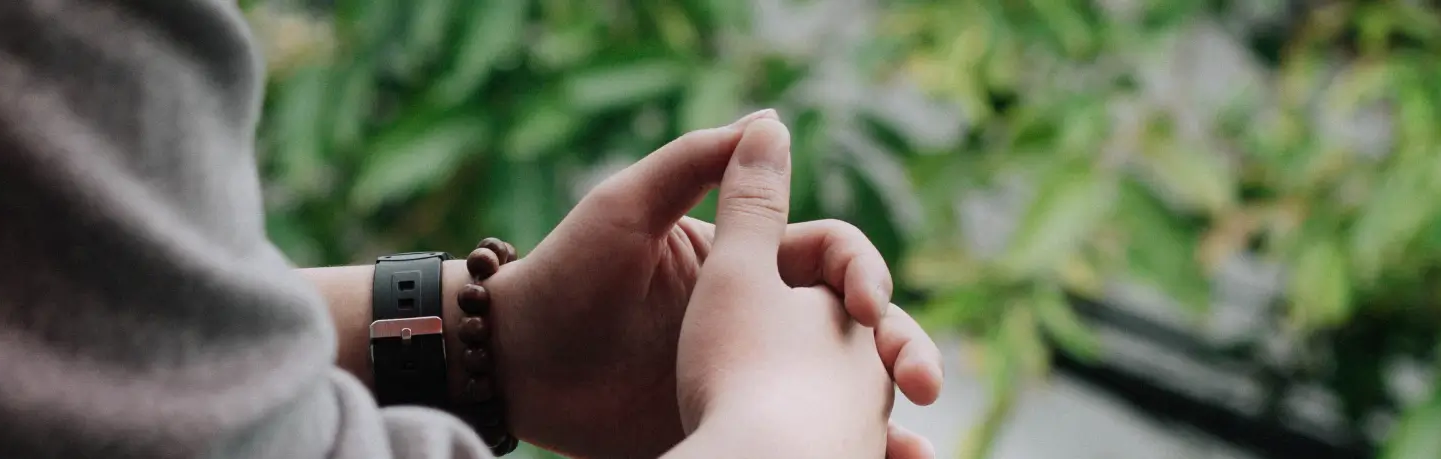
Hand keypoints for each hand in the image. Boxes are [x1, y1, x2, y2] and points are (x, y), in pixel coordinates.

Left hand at [482, 112, 941, 457]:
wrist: (517, 366)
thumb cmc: (569, 276)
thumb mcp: (629, 209)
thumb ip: (697, 165)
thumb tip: (772, 124)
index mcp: (744, 262)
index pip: (830, 259)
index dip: (863, 274)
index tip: (868, 305)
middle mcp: (755, 317)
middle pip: (854, 330)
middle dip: (901, 349)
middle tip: (923, 379)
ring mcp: (744, 375)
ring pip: (841, 393)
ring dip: (885, 416)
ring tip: (916, 445)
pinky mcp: (725, 422)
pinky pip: (793, 438)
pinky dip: (844, 452)